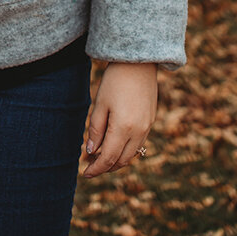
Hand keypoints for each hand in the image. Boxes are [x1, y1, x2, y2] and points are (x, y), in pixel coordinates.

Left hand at [82, 62, 156, 177]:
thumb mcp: (100, 104)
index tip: (86, 173)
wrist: (139, 62)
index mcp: (124, 128)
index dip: (96, 168)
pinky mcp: (151, 121)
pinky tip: (115, 145)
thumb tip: (91, 151)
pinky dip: (126, 150)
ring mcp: (147, 127)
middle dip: (105, 167)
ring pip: (131, 154)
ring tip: (101, 157)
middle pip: (121, 160)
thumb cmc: (115, 81)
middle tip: (90, 166)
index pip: (108, 158)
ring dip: (116, 160)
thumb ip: (95, 129)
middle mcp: (139, 131)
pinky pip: (138, 143)